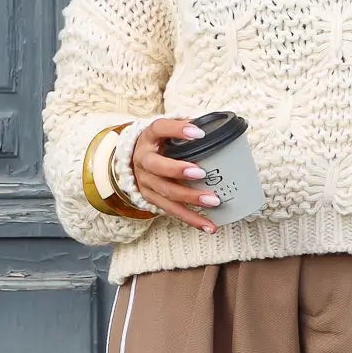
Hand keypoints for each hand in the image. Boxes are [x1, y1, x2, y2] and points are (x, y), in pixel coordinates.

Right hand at [126, 117, 219, 232]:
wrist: (133, 162)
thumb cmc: (159, 144)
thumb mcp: (166, 132)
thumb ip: (186, 128)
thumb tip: (217, 127)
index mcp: (149, 137)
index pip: (159, 129)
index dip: (177, 130)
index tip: (199, 132)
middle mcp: (143, 160)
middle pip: (158, 167)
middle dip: (179, 171)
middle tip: (202, 173)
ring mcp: (146, 182)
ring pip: (167, 193)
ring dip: (190, 198)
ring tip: (213, 202)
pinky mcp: (152, 199)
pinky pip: (173, 211)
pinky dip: (192, 219)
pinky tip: (209, 225)